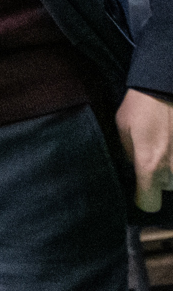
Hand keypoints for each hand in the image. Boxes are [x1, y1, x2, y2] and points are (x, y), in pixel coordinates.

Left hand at [117, 88, 172, 210]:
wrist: (166, 87)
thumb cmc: (142, 106)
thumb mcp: (123, 128)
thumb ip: (129, 154)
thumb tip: (134, 167)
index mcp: (149, 165)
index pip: (149, 203)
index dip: (143, 197)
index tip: (141, 189)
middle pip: (167, 188)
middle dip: (160, 177)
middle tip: (156, 155)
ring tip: (167, 145)